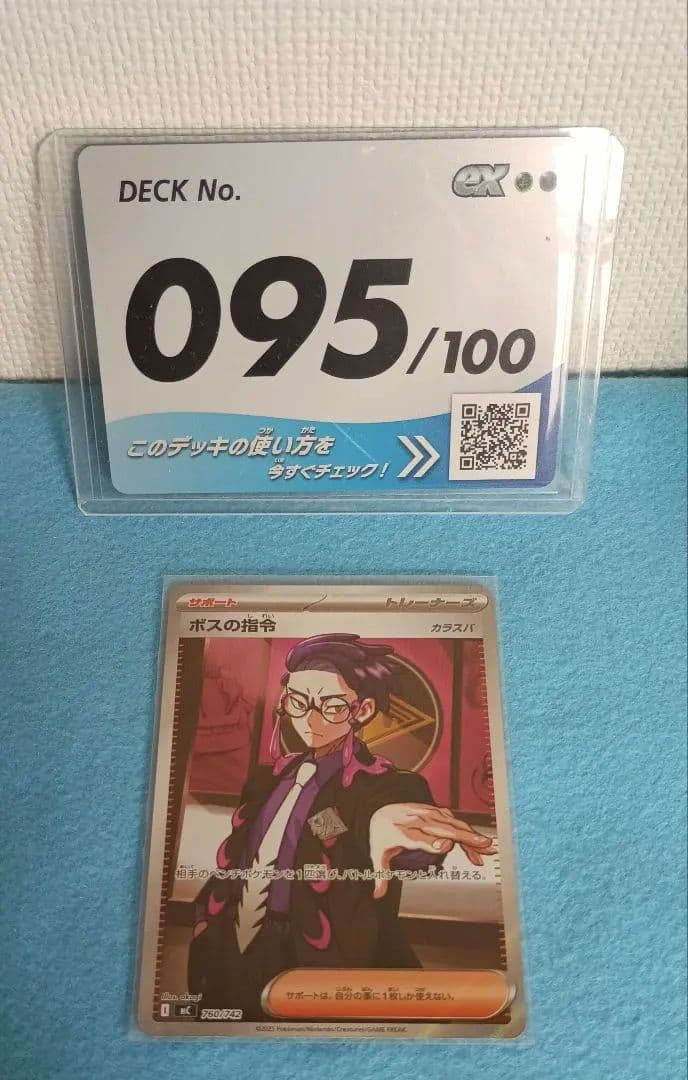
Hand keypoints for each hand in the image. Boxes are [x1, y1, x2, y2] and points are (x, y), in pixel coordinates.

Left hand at [369, 802, 495, 898]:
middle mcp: (417, 821)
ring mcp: (428, 814)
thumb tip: (377, 895)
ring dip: (472, 835)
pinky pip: (455, 822)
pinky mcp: (436, 812)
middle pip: (442, 829)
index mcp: (402, 832)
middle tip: (482, 845)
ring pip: (453, 824)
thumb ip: (380, 875)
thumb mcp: (377, 854)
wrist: (382, 810)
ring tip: (489, 847)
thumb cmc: (383, 834)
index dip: (432, 841)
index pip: (418, 837)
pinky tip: (479, 847)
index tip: (447, 846)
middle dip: (464, 836)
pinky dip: (468, 834)